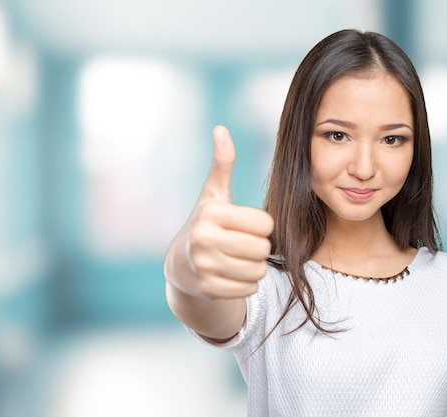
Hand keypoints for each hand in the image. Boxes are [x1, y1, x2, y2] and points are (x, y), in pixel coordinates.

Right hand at [165, 125, 273, 299]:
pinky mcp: (208, 289)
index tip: (245, 225)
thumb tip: (220, 128)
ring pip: (258, 270)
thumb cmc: (206, 224)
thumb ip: (222, 165)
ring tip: (237, 259)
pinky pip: (249, 288)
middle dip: (259, 248)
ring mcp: (204, 267)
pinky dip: (246, 283)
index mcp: (211, 214)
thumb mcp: (213, 195)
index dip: (261, 225)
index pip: (264, 223)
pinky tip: (231, 275)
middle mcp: (204, 240)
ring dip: (254, 266)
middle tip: (243, 245)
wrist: (181, 266)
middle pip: (262, 248)